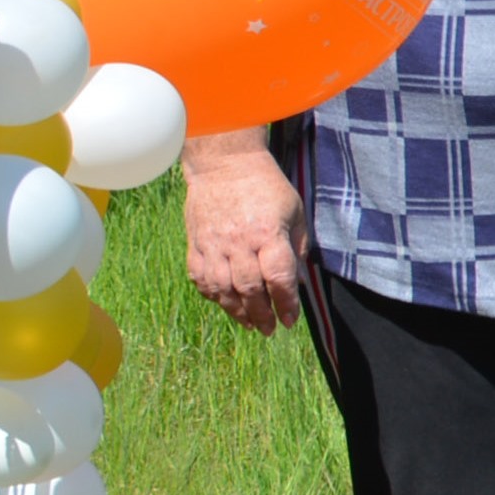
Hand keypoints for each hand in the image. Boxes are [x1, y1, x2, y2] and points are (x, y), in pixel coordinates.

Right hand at [181, 134, 308, 333]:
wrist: (224, 165)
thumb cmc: (266, 187)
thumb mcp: (294, 211)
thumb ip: (297, 247)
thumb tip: (298, 282)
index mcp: (267, 234)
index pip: (278, 278)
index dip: (285, 303)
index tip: (291, 318)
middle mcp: (238, 243)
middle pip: (249, 290)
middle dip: (262, 315)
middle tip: (271, 329)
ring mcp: (213, 245)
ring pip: (222, 289)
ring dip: (237, 312)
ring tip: (250, 324)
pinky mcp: (196, 244)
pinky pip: (201, 279)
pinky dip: (213, 296)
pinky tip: (225, 303)